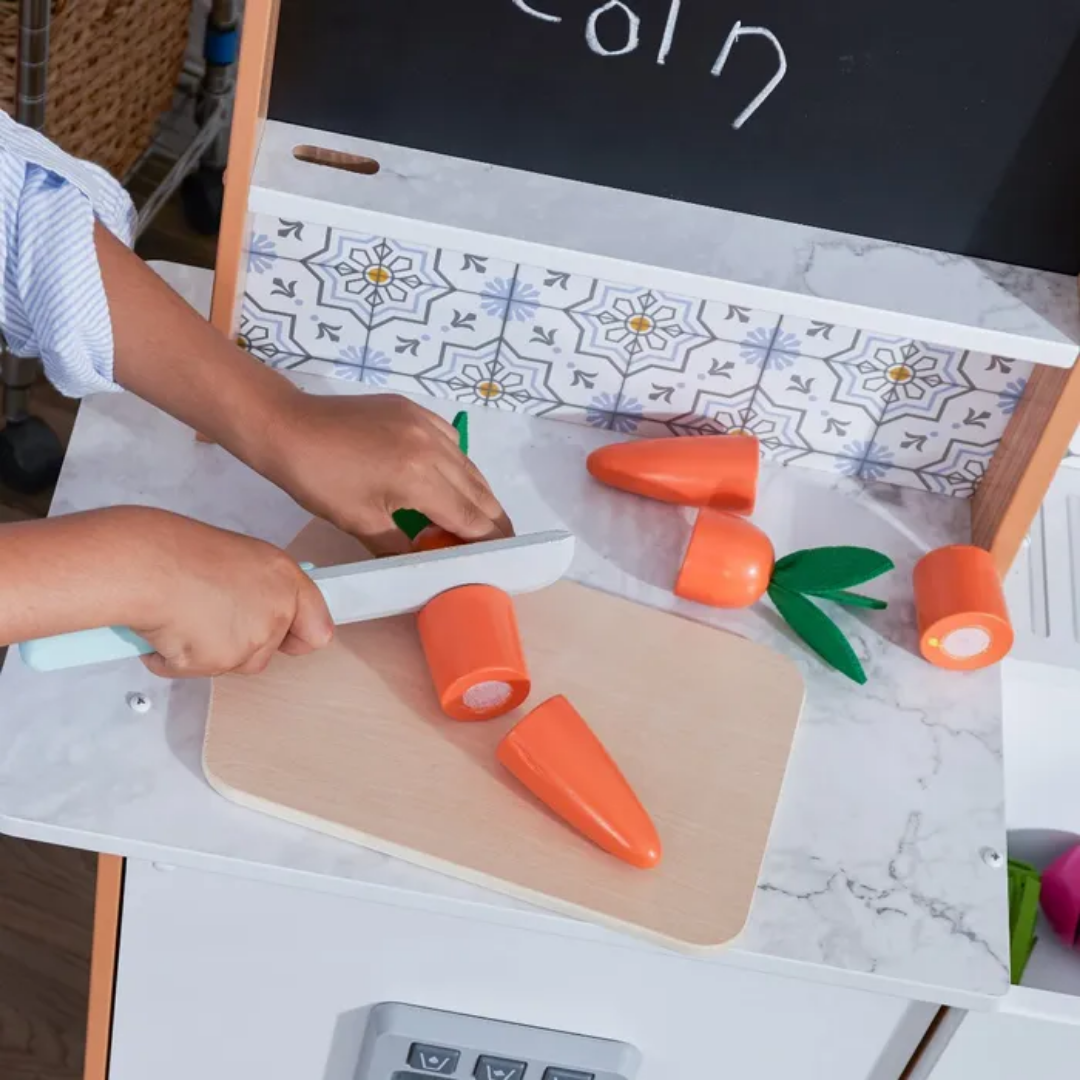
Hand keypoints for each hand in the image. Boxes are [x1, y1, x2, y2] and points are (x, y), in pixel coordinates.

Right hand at [125, 508, 332, 677]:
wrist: (144, 565)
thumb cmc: (177, 551)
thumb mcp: (238, 558)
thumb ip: (260, 588)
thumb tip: (259, 607)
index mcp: (285, 579)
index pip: (317, 627)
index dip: (298, 635)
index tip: (288, 638)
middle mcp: (276, 610)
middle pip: (267, 652)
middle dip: (239, 643)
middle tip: (209, 615)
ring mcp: (251, 639)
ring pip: (233, 664)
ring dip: (208, 651)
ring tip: (184, 616)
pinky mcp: (220, 661)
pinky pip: (195, 671)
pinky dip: (176, 658)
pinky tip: (167, 628)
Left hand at [259, 393, 512, 553]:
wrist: (288, 426)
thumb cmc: (317, 479)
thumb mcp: (360, 523)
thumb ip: (402, 546)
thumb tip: (428, 563)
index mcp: (420, 478)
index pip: (469, 517)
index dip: (489, 541)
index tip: (503, 557)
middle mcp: (433, 447)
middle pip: (479, 491)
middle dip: (492, 520)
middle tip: (502, 542)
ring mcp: (425, 423)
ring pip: (469, 465)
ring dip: (478, 493)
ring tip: (481, 517)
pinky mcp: (414, 410)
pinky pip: (450, 441)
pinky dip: (457, 464)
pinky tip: (449, 480)